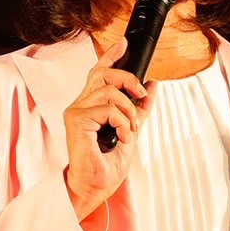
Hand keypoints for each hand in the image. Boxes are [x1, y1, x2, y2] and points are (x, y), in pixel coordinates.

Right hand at [63, 37, 151, 220]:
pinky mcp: (76, 119)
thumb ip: (139, 109)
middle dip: (128, 79)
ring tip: (129, 129)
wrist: (95, 186)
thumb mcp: (131, 131)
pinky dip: (123, 121)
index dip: (111, 56)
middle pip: (104, 73)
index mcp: (90, 106)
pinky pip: (108, 108)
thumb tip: (152, 86)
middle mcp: (80, 105)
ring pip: (110, 91)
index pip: (99, 73)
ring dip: (128, 111)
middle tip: (139, 94)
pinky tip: (122, 136)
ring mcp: (76, 111)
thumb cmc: (106, 165)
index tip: (124, 43)